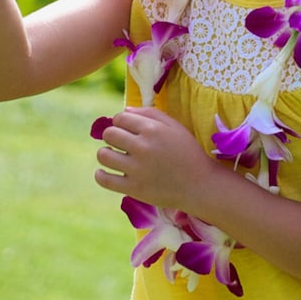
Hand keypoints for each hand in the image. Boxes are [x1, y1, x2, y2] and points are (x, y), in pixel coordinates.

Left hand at [94, 105, 218, 215]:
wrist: (200, 185)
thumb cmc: (188, 153)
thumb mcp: (175, 127)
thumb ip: (151, 114)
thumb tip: (124, 111)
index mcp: (152, 130)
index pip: (120, 118)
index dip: (120, 123)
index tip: (126, 130)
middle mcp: (142, 147)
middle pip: (109, 134)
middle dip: (112, 136)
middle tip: (121, 144)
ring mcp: (137, 169)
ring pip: (103, 155)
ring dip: (106, 154)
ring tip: (114, 157)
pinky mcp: (133, 188)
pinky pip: (104, 180)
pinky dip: (100, 175)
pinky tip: (105, 173)